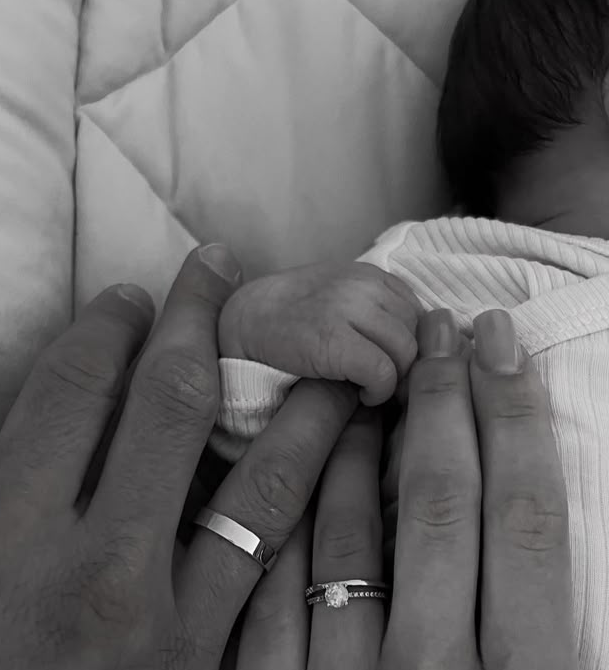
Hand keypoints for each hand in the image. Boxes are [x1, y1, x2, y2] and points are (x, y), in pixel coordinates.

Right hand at [0, 245, 357, 669]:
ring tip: (336, 358)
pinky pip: (277, 587)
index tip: (132, 296)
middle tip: (223, 273)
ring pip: (263, 491)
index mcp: (4, 533)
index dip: (107, 324)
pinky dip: (312, 523)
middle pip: (173, 409)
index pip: (78, 386)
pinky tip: (344, 482)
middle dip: (199, 323)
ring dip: (303, 411)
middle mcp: (102, 571)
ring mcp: (171, 637)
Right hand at [218, 261, 421, 405]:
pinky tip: (360, 395)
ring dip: (394, 380)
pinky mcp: (333, 340)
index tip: (394, 368)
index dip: (416, 348)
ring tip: (368, 388)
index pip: (424, 316)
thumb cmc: (291, 323)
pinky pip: (383, 372)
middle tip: (383, 384)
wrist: (239, 324)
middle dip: (408, 366)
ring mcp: (349, 309)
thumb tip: (430, 350)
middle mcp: (365, 285)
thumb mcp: (340, 303)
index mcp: (371, 275)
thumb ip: (379, 315)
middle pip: (420, 335)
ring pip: (407, 354)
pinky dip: (378, 391)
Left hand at [227, 308, 599, 669]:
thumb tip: (519, 548)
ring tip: (365, 377)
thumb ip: (541, 663)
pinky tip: (288, 465)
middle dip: (441, 402)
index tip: (495, 348)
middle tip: (434, 328)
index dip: (511, 419)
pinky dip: (283, 520)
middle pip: (439, 505)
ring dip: (358, 442)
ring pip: (349, 533)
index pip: (520, 519)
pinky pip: (271, 596)